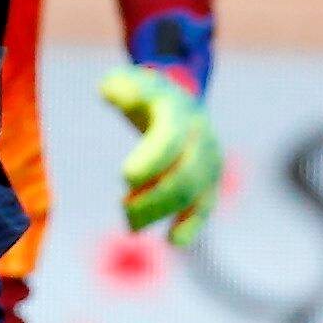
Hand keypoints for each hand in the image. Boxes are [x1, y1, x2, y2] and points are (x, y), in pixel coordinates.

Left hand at [100, 65, 221, 244]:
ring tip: (131, 224)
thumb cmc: (144, 94)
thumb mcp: (128, 81)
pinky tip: (173, 241)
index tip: (127, 178)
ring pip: (195, 194)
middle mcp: (200, 137)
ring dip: (163, 211)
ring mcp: (209, 160)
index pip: (170, 139)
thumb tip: (112, 93)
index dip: (152, 160)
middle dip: (154, 197)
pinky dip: (192, 225)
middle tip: (124, 210)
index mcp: (178, 112)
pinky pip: (205, 205)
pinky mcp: (210, 180)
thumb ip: (119, 86)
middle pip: (185, 173)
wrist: (180, 98)